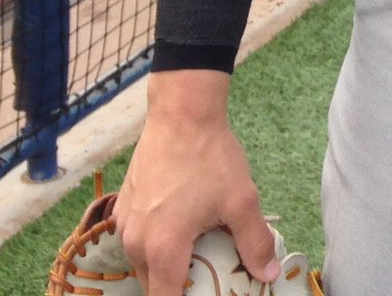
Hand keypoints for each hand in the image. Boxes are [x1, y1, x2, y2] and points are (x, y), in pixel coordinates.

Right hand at [114, 76, 282, 295]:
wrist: (181, 114)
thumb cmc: (210, 158)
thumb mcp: (241, 201)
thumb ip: (254, 243)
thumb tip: (267, 275)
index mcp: (163, 249)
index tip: (207, 293)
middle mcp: (135, 243)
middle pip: (153, 285)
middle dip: (178, 289)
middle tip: (208, 277)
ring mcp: (125, 224)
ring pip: (144, 263)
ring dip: (167, 266)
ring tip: (199, 255)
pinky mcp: (124, 206)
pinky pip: (138, 240)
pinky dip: (156, 244)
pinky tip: (183, 228)